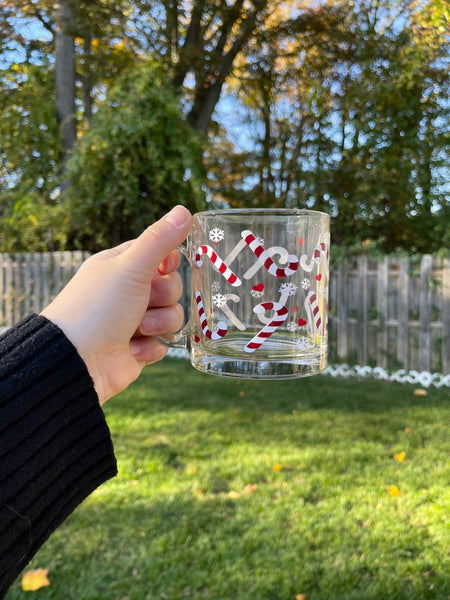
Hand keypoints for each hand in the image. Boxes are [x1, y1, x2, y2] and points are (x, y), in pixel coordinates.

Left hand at [41, 205, 191, 403]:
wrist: (79, 360)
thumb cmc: (98, 307)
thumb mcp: (130, 267)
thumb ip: (160, 240)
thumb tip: (184, 210)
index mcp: (121, 266)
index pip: (160, 255)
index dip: (168, 262)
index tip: (164, 267)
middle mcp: (128, 291)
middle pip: (172, 286)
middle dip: (162, 297)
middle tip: (143, 302)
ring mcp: (135, 320)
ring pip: (173, 315)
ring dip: (159, 323)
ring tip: (136, 330)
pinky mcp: (140, 347)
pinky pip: (164, 342)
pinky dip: (151, 347)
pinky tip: (132, 349)